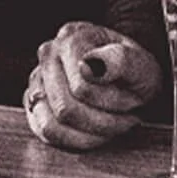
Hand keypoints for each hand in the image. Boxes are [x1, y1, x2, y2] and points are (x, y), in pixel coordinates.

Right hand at [23, 21, 163, 150]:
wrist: (132, 81)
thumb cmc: (137, 73)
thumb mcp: (142, 65)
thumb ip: (120, 61)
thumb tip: (88, 66)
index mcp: (74, 36)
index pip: (82, 87)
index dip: (111, 102)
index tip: (134, 100)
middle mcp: (49, 53)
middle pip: (65, 109)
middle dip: (102, 121)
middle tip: (126, 116)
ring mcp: (37, 78)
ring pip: (52, 126)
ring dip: (89, 134)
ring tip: (111, 125)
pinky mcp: (34, 102)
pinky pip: (45, 133)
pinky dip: (74, 140)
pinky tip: (95, 132)